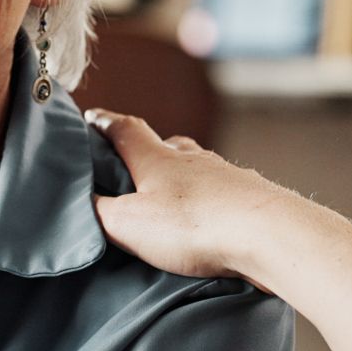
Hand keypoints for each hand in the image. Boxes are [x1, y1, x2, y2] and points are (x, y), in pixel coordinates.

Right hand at [86, 109, 291, 289]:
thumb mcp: (129, 224)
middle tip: (134, 163)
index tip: (92, 117)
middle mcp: (191, 159)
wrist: (268, 233)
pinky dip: (211, 201)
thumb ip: (100, 213)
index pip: (125, 129)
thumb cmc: (195, 224)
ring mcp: (225, 175)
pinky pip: (223, 193)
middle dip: (148, 151)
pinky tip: (211, 219)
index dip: (105, 122)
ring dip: (182, 177)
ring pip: (197, 168)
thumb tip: (83, 203)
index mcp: (156, 158)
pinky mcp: (250, 197)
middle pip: (165, 145)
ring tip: (171, 197)